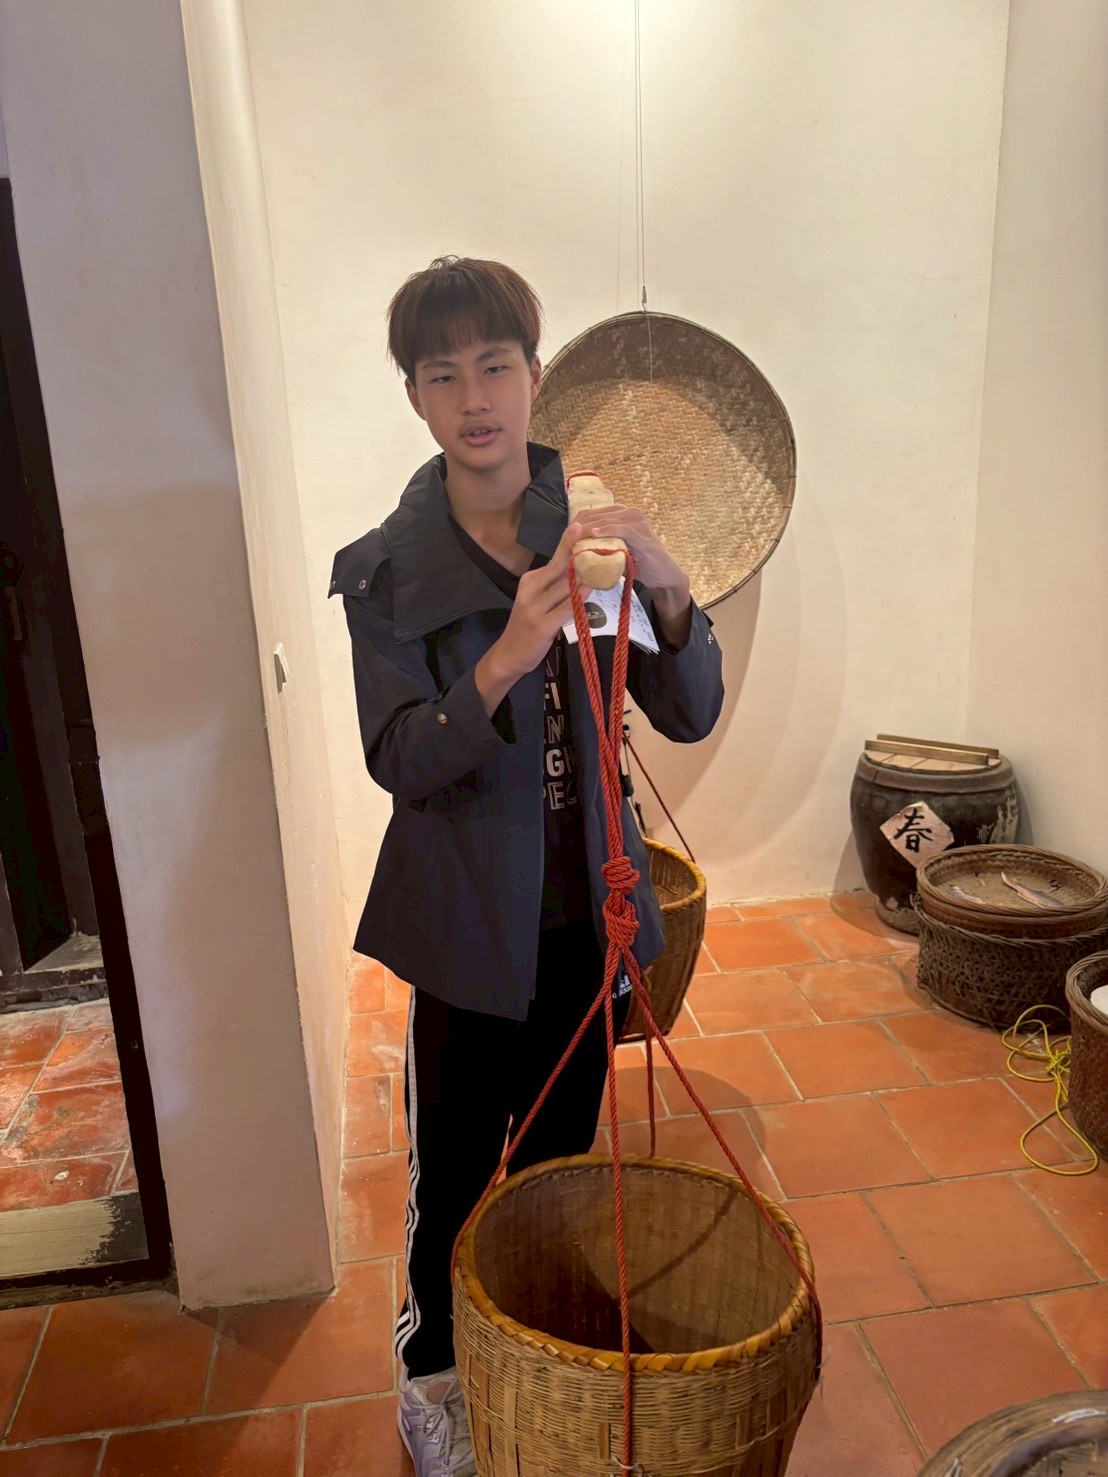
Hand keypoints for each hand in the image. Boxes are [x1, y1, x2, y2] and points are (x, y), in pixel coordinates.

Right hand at [475, 523, 590, 711]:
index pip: (554, 558)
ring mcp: (535, 607)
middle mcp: (531, 589)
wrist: (509, 654)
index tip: (581, 524)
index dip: (568, 542)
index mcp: (530, 580)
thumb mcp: (537, 600)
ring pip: (566, 587)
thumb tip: (581, 569)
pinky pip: (566, 609)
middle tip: (596, 533)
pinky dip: (580, 600)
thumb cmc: (528, 626)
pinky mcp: (543, 625)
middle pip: (559, 567)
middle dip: (578, 550)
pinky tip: (592, 591)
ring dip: (587, 576)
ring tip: (606, 563)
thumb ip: (555, 586)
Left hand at [572, 503, 688, 601]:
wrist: (662, 576)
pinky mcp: (643, 535)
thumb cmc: (638, 563)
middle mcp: (630, 514)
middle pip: (597, 515)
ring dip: (589, 528)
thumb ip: (599, 544)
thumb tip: (574, 547)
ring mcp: (638, 523)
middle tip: (565, 539)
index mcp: (621, 515)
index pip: (592, 514)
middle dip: (580, 526)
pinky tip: (595, 534)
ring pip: (608, 520)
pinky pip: (623, 529)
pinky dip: (608, 530)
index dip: (576, 523)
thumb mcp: (614, 551)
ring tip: (574, 537)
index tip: (563, 537)